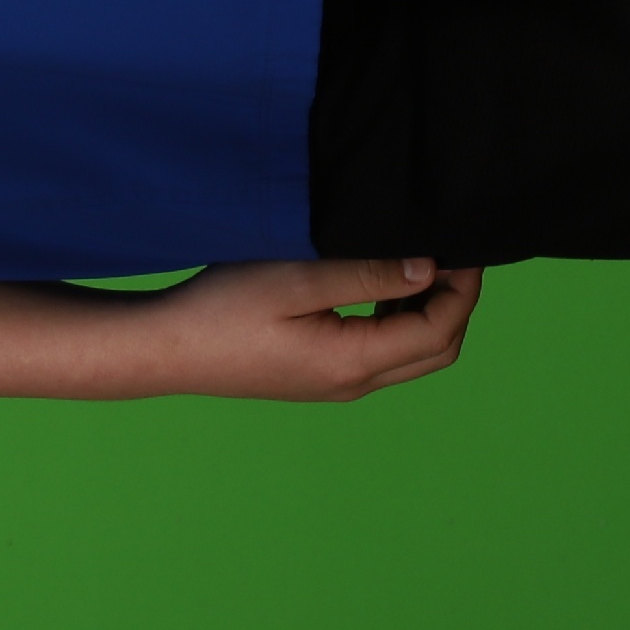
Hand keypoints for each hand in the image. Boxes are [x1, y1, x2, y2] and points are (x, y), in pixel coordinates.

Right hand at [114, 257, 485, 399]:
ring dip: (428, 312)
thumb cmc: (220, 309)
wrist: (165, 349)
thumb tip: (429, 268)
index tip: (464, 244)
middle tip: (452, 252)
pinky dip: (399, 319)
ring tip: (419, 261)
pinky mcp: (319, 376)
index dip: (463, 289)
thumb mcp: (295, 278)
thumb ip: (365, 273)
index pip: (438, 331)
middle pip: (437, 351)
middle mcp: (353, 383)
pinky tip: (379, 283)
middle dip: (456, 302)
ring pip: (412, 355)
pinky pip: (382, 354)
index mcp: (353, 362)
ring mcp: (336, 385)